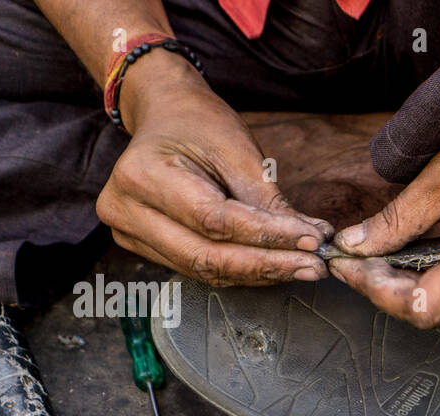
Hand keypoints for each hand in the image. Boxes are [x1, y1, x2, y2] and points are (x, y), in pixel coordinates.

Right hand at [96, 56, 331, 284]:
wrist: (164, 117)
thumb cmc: (198, 124)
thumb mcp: (238, 150)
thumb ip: (269, 201)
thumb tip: (311, 239)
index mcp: (142, 174)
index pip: (214, 221)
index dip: (268, 236)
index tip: (312, 241)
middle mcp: (125, 210)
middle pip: (206, 256)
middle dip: (267, 265)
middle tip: (313, 266)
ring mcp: (128, 233)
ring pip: (203, 270)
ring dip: (258, 274)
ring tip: (303, 267)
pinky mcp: (143, 247)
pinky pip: (198, 269)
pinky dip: (241, 271)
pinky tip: (275, 266)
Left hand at [327, 98, 439, 326]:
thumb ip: (395, 221)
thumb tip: (354, 246)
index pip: (425, 306)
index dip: (380, 292)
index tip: (351, 269)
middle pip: (438, 315)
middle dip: (392, 291)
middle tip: (359, 261)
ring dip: (418, 291)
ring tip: (387, 259)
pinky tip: (426, 261)